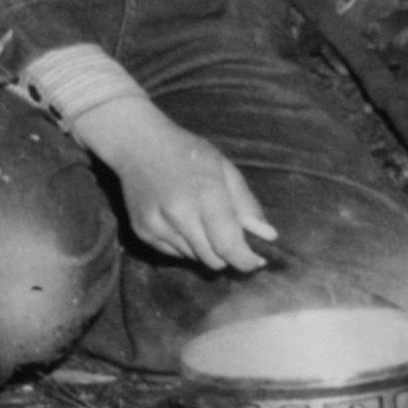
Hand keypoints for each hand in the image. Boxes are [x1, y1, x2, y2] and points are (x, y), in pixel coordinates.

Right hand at [77, 98, 277, 272]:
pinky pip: (174, 254)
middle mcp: (179, 215)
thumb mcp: (225, 170)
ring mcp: (157, 226)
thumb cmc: (188, 154)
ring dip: (207, 250)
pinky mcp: (142, 232)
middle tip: (235, 240)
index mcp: (205, 195)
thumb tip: (269, 236)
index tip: (257, 262)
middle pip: (213, 259)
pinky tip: (184, 222)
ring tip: (205, 222)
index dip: (246, 260)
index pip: (228, 245)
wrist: (138, 146)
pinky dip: (186, 246)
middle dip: (229, 256)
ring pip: (195, 258)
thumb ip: (247, 205)